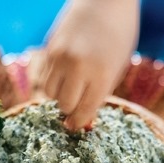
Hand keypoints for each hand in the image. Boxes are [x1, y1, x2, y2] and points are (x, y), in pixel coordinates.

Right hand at [42, 0, 139, 129]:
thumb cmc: (119, 36)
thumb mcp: (116, 68)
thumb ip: (100, 93)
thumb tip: (82, 119)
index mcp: (101, 76)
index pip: (83, 111)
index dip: (78, 122)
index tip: (75, 126)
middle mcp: (78, 67)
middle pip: (64, 105)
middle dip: (70, 109)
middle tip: (76, 105)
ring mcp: (60, 56)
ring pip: (49, 92)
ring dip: (59, 95)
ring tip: (71, 88)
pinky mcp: (49, 47)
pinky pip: (44, 75)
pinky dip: (52, 81)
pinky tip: (64, 75)